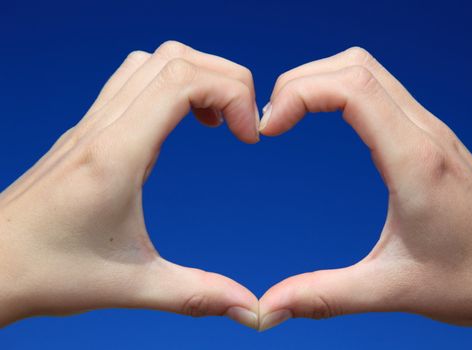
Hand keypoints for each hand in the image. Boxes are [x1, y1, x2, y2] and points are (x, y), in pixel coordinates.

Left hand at [0, 41, 259, 328]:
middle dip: (224, 78)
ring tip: (215, 120)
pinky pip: (132, 82)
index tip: (249, 137)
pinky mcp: (87, 132)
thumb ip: (196, 294)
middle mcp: (102, 127)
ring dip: (195, 77)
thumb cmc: (47, 273)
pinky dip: (169, 87)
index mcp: (116, 155)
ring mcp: (91, 124)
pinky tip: (179, 127)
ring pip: (151, 62)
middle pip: (174, 58)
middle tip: (242, 123)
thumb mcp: (131, 286)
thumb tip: (251, 310)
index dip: (231, 93)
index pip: (182, 80)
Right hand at [257, 47, 471, 345]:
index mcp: (415, 162)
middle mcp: (424, 133)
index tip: (269, 129)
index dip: (300, 94)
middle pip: (355, 66)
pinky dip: (342, 90)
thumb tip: (269, 309)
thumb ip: (324, 296)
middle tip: (272, 121)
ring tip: (289, 116)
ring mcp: (429, 129)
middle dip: (301, 82)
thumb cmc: (470, 280)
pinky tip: (326, 119)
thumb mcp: (391, 290)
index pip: (352, 89)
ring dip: (321, 81)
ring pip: (368, 70)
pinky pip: (380, 89)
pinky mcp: (428, 136)